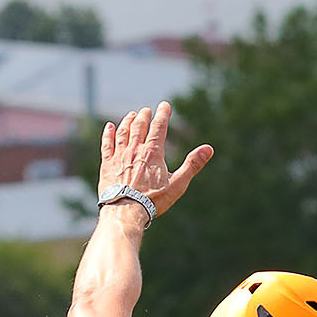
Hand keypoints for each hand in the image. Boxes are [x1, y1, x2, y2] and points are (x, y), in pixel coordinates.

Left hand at [98, 102, 212, 219]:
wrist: (125, 211)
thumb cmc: (153, 201)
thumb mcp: (178, 184)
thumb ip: (193, 165)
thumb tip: (209, 149)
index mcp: (153, 152)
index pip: (159, 126)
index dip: (163, 114)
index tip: (165, 105)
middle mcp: (135, 150)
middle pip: (139, 126)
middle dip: (144, 116)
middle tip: (146, 110)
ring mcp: (119, 156)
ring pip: (123, 132)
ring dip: (128, 121)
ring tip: (131, 115)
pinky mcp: (107, 165)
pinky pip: (107, 144)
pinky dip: (108, 134)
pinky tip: (109, 126)